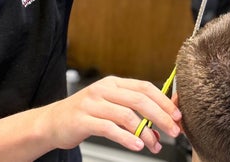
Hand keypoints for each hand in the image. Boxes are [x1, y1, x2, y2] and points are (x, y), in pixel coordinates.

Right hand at [44, 76, 180, 153]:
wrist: (52, 122)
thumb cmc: (84, 115)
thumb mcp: (108, 106)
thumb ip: (132, 110)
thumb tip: (160, 123)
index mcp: (112, 84)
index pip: (144, 87)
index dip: (163, 101)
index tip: (177, 115)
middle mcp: (103, 90)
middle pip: (139, 100)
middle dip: (161, 116)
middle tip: (173, 131)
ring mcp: (91, 104)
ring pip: (126, 115)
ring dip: (145, 132)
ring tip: (154, 145)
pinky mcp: (82, 120)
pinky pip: (110, 128)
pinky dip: (126, 138)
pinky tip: (136, 146)